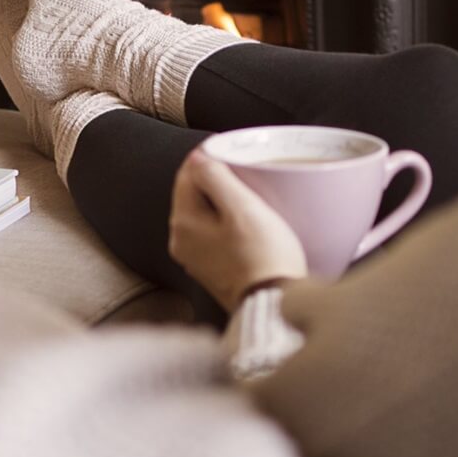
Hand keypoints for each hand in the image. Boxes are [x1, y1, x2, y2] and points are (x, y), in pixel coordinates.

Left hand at [169, 150, 307, 311]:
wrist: (274, 304)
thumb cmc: (263, 257)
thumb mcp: (241, 208)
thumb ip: (216, 178)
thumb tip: (198, 157)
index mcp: (183, 223)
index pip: (187, 174)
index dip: (209, 157)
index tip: (234, 152)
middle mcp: (182, 241)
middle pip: (195, 194)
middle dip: (218, 180)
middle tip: (248, 175)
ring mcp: (196, 258)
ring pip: (206, 214)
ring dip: (225, 202)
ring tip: (253, 198)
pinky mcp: (213, 269)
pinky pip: (215, 234)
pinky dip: (229, 223)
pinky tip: (251, 225)